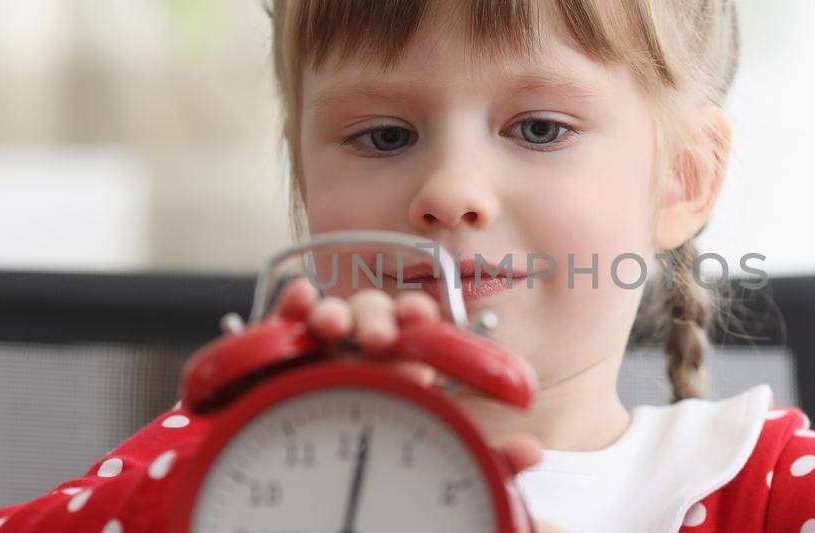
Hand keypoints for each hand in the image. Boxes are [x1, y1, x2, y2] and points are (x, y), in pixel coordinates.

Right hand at [269, 278, 564, 532]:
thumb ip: (487, 460)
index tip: (422, 320)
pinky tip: (301, 296)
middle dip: (376, 317)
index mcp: (410, 372)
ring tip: (332, 325)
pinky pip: (286, 326)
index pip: (418, 332)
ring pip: (333, 321)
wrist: (344, 510)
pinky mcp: (283, 364)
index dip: (421, 319)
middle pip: (374, 320)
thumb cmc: (403, 482)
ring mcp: (325, 359)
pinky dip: (292, 305)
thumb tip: (532, 452)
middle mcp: (368, 360)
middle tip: (376, 338)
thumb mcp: (446, 469)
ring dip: (334, 313)